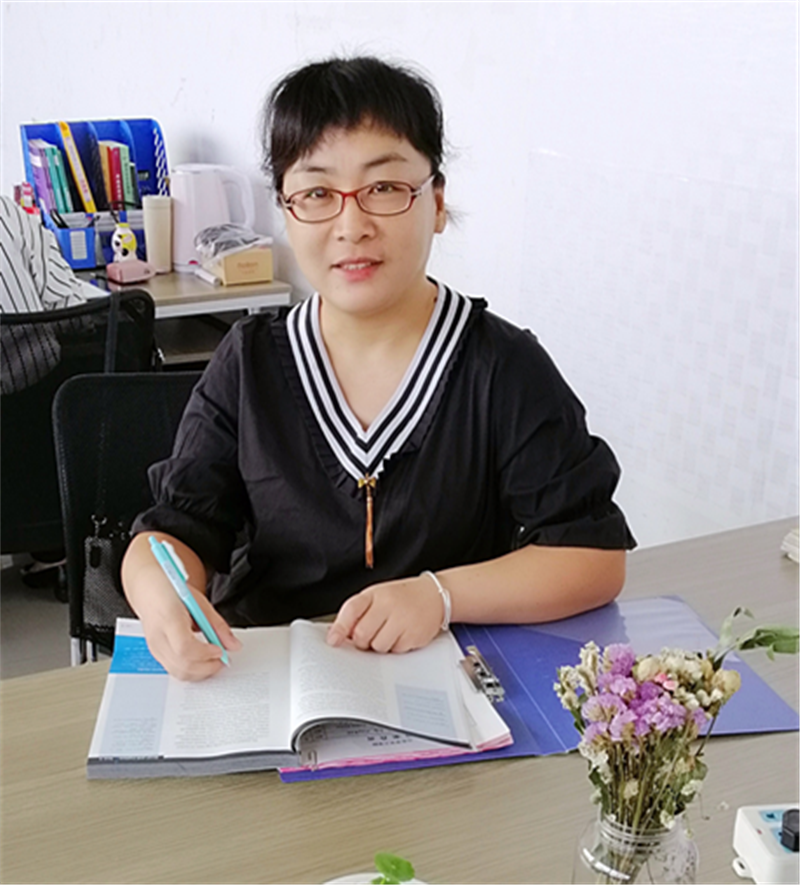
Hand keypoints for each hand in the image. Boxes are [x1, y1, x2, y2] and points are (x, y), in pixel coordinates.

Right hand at [134, 564, 240, 680]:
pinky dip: (191, 670)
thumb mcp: (200, 603)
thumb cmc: (172, 592)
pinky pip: (174, 669)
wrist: (148, 590)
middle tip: (222, 660)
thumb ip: (218, 626)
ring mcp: (155, 648)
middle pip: (182, 665)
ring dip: (200, 672)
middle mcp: (158, 637)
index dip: (206, 653)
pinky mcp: (155, 653)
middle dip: (207, 667)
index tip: (220, 650)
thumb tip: (233, 645)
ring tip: (214, 661)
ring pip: (178, 673)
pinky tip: (201, 661)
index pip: (185, 648)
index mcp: (169, 619)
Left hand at [327, 575, 444, 652]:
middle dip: (361, 640)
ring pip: (377, 646)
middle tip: (369, 634)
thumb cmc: (402, 597)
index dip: (339, 627)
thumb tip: (339, 635)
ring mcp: (403, 620)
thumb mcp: (378, 597)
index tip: (333, 640)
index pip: (352, 610)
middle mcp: (389, 605)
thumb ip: (359, 612)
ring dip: (379, 645)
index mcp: (376, 594)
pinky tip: (401, 634)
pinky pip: (395, 651)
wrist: (434, 595)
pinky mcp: (414, 635)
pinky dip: (395, 647)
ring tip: (388, 632)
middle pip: (362, 634)